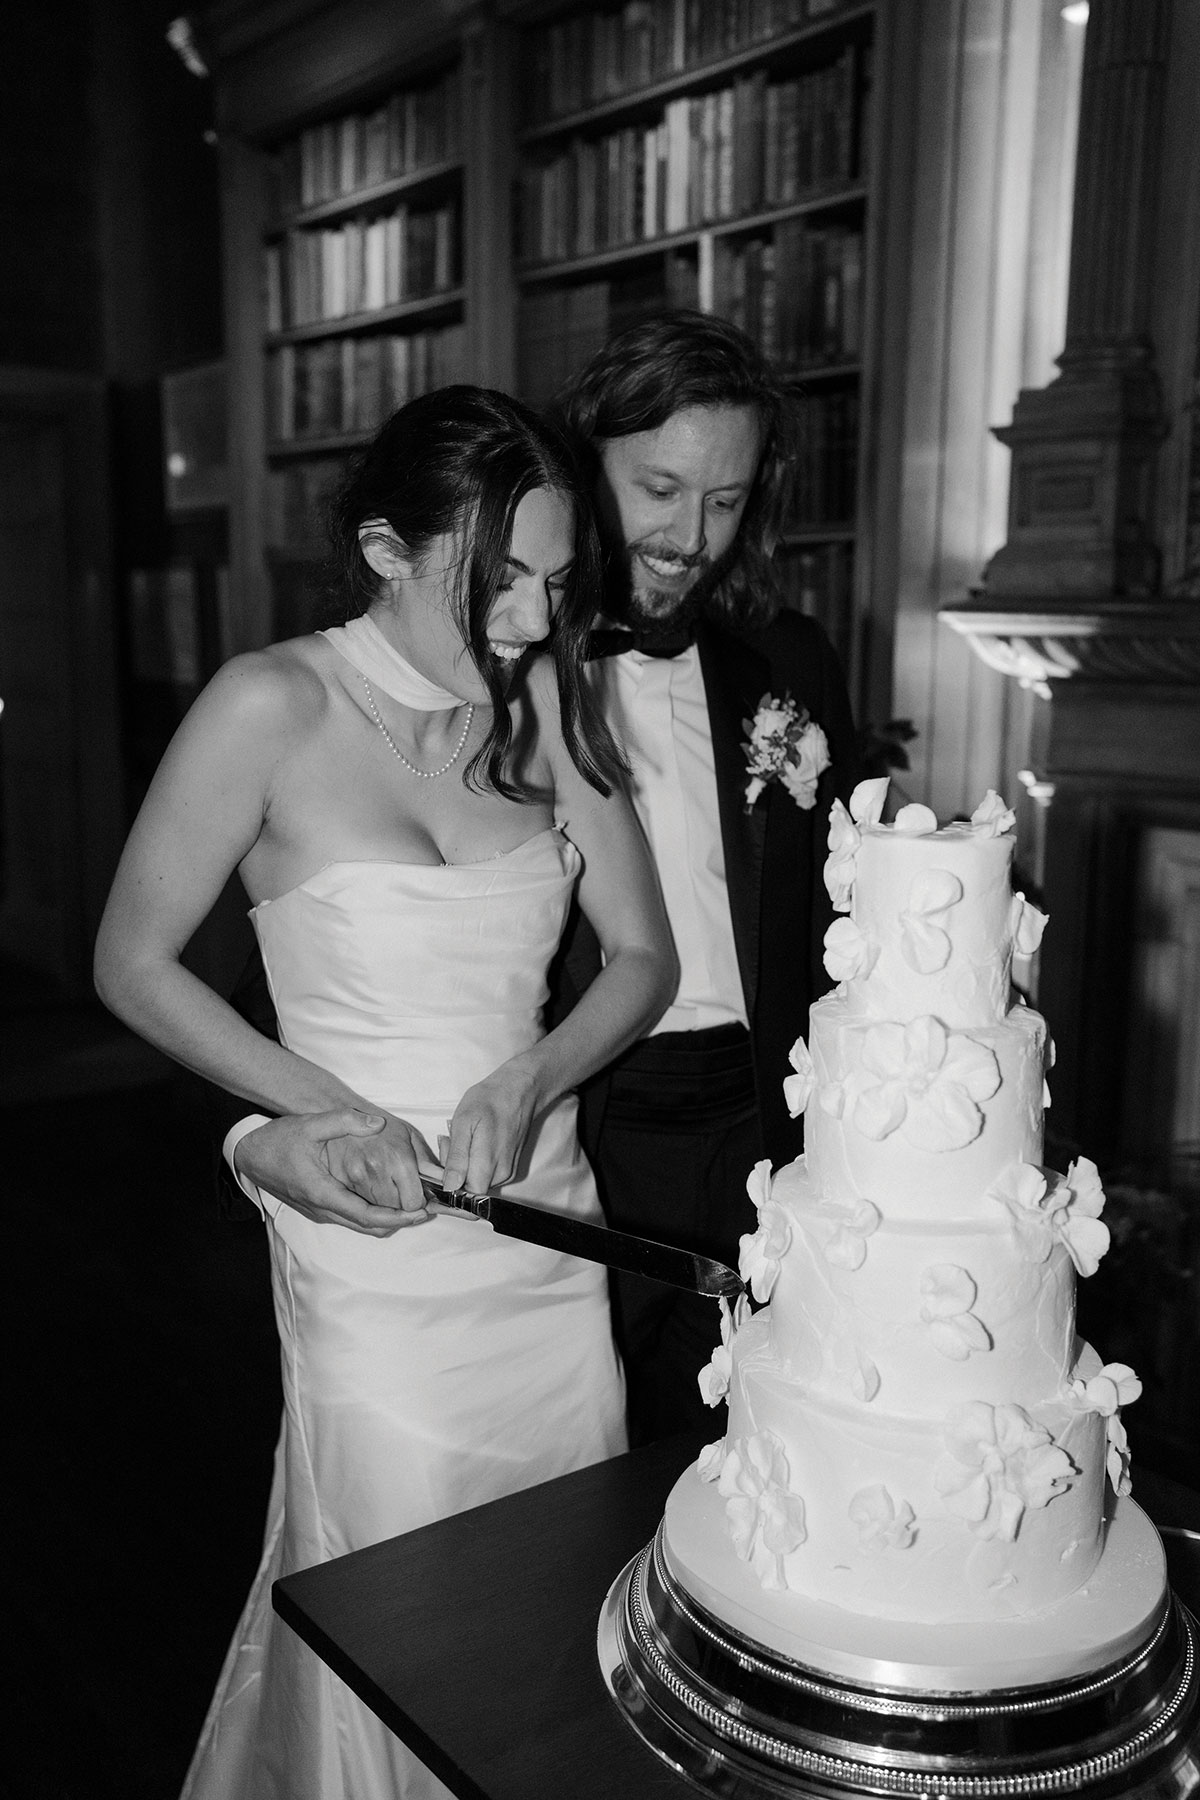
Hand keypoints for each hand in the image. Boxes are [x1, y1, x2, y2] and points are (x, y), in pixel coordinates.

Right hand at [234, 1109, 436, 1235]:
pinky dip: (372, 1216)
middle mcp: (322, 1209)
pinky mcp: (317, 1209)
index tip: (419, 1213)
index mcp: (323, 1193)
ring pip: (359, 1226)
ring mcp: (319, 1212)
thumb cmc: (278, 1140)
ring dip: (386, 1220)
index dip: (396, 1218)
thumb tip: (378, 1124)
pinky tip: (386, 1200)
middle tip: (425, 1211)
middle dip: (398, 1222)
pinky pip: (350, 1219)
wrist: (249, 1155)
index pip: (367, 1216)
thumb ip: (344, 1121)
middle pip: (368, 1227)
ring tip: (412, 1206)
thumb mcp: (310, 1124)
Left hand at [441, 1059, 541, 1196]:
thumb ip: (457, 1158)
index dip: (449, 1181)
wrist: (518, 1090)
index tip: (446, 1156)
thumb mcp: (463, 1123)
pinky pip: (486, 1174)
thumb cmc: (490, 1100)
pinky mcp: (510, 1168)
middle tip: (451, 1139)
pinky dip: (475, 1161)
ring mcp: (508, 1172)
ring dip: (464, 1164)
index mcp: (488, 1166)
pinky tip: (473, 1141)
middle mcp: (501, 1175)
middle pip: (469, 1188)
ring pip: (477, 1181)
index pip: (462, 1196)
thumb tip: (450, 1187)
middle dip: (454, 1169)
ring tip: (462, 1137)